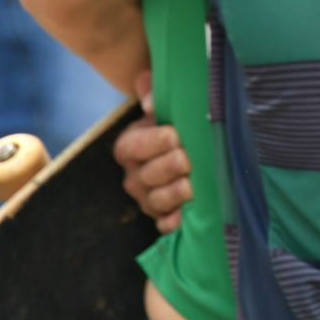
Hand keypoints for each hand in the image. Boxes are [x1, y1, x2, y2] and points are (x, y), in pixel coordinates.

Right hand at [113, 72, 191, 232]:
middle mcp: (134, 175)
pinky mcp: (162, 216)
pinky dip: (172, 222)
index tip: (173, 135)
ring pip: (154, 200)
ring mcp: (147, 198)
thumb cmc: (174, 124)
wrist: (185, 148)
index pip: (132, 146)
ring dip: (171, 195)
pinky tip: (183, 217)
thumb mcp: (164, 106)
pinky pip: (162, 224)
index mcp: (129, 146)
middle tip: (186, 160)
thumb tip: (149, 100)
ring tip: (189, 186)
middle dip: (166, 168)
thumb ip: (154, 95)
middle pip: (144, 176)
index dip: (152, 142)